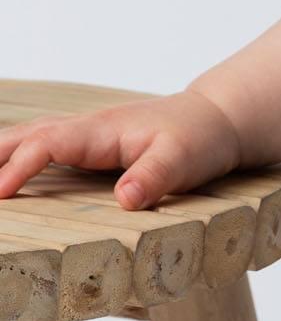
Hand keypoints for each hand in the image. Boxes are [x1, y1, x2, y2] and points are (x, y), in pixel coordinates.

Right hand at [0, 91, 245, 209]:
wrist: (218, 119)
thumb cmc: (201, 138)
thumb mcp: (184, 160)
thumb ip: (154, 178)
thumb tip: (124, 201)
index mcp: (102, 131)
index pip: (48, 143)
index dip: (20, 167)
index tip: (0, 193)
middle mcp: (87, 128)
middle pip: (26, 135)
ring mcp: (87, 135)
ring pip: (31, 137)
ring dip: (0, 153)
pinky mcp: (92, 146)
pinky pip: (44, 146)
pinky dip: (19, 156)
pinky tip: (6, 172)